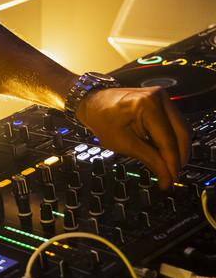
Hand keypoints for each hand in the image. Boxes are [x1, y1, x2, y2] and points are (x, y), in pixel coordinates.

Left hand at [76, 86, 190, 189]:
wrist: (95, 103)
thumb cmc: (102, 120)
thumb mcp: (123, 143)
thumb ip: (149, 159)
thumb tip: (167, 178)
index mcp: (148, 105)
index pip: (168, 139)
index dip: (172, 162)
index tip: (172, 180)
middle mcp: (160, 97)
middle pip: (182, 133)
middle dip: (179, 157)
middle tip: (173, 175)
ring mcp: (163, 97)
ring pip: (182, 129)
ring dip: (178, 149)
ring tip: (169, 167)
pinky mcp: (163, 102)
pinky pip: (175, 124)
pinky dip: (173, 140)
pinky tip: (166, 153)